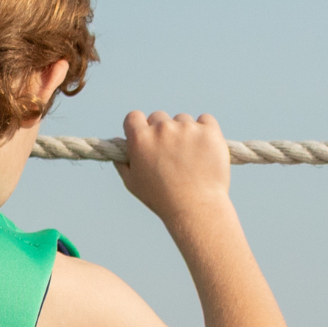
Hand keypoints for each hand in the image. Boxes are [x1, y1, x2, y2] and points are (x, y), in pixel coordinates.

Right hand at [117, 111, 230, 225]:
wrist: (196, 209)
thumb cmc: (162, 200)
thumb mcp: (133, 185)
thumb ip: (123, 164)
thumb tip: (118, 152)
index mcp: (140, 139)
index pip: (134, 117)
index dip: (139, 127)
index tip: (146, 137)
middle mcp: (162, 129)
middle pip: (159, 117)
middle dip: (162, 131)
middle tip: (170, 154)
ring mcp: (187, 128)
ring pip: (183, 120)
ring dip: (185, 132)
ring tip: (190, 158)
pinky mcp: (209, 131)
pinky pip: (206, 120)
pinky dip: (205, 131)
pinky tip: (204, 149)